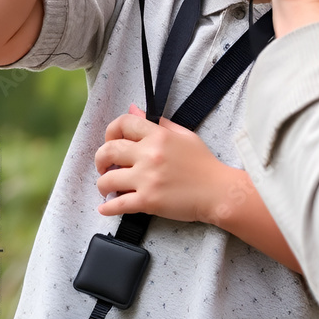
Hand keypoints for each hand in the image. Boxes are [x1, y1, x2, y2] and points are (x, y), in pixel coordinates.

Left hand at [95, 111, 223, 223]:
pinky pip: (117, 204)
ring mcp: (147, 178)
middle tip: (104, 167)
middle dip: (100, 160)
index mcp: (159, 136)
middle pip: (108, 150)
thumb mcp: (184, 135)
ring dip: (103, 185)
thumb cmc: (203, 164)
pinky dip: (107, 208)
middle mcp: (150, 154)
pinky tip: (106, 207)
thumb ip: (158, 124)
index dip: (111, 131)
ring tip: (108, 188)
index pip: (123, 123)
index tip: (111, 142)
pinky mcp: (148, 201)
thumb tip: (135, 110)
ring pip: (107, 180)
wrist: (218, 191)